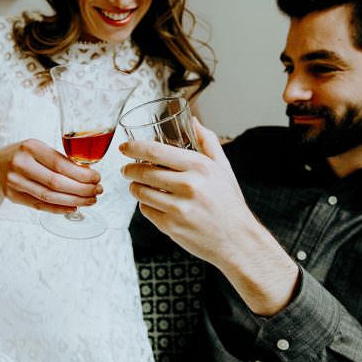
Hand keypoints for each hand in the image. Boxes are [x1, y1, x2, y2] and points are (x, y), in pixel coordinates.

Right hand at [0, 138, 101, 213]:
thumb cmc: (22, 156)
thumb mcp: (37, 148)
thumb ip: (58, 158)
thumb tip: (87, 173)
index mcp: (30, 147)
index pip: (61, 164)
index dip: (82, 174)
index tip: (97, 178)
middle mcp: (20, 164)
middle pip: (56, 182)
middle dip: (81, 189)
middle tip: (97, 191)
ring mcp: (14, 182)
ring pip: (49, 197)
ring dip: (74, 201)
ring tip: (90, 200)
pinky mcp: (13, 197)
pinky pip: (39, 206)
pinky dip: (59, 208)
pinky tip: (73, 207)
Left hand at [119, 118, 249, 264]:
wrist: (238, 240)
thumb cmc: (229, 202)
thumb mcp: (223, 168)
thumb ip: (208, 141)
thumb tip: (193, 121)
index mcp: (200, 167)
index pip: (156, 151)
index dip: (134, 147)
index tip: (124, 146)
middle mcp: (189, 186)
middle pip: (144, 172)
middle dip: (129, 169)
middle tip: (126, 169)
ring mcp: (179, 208)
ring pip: (141, 192)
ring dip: (134, 187)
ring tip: (137, 185)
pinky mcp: (171, 227)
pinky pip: (146, 211)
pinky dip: (145, 205)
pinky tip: (152, 202)